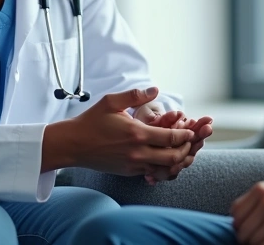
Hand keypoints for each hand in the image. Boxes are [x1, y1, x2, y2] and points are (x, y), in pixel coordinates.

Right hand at [41, 87, 193, 176]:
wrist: (73, 145)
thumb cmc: (91, 121)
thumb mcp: (111, 102)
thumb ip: (135, 95)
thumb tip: (155, 89)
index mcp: (137, 133)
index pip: (171, 137)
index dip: (185, 134)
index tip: (191, 130)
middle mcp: (137, 152)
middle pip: (173, 157)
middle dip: (185, 150)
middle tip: (190, 142)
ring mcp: (133, 165)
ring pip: (164, 169)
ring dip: (176, 161)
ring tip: (180, 151)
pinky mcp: (128, 172)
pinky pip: (151, 173)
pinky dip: (162, 167)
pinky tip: (164, 158)